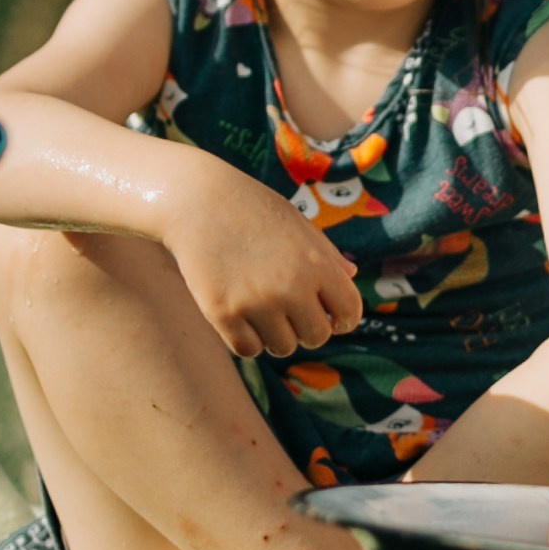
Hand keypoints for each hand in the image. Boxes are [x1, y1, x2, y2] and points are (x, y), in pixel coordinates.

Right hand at [166, 163, 363, 360]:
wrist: (196, 200)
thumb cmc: (252, 209)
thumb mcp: (297, 225)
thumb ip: (326, 255)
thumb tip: (352, 277)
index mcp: (316, 263)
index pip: (349, 312)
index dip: (343, 319)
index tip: (331, 317)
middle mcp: (290, 287)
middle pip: (317, 337)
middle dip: (307, 328)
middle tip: (289, 311)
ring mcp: (256, 302)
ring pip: (282, 347)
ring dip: (276, 335)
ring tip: (262, 310)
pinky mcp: (222, 313)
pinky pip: (248, 349)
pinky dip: (247, 340)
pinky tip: (241, 317)